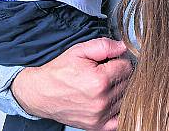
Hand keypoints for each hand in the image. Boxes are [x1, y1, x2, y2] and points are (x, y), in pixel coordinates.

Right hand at [11, 38, 132, 129]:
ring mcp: (99, 116)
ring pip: (126, 99)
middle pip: (128, 83)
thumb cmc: (58, 72)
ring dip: (120, 91)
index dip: (120, 61)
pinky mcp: (96, 126)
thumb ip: (103, 46)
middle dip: (120, 75)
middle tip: (106, 71)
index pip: (127, 67)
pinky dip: (119, 110)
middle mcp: (101, 100)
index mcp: (99, 80)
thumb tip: (123, 46)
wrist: (40, 94)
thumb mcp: (79, 51)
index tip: (111, 61)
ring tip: (104, 85)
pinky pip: (120, 119)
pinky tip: (111, 101)